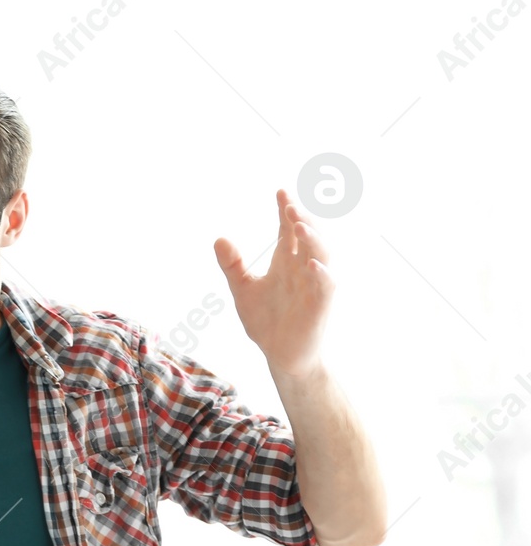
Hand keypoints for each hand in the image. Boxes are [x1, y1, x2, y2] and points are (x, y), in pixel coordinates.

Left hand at [214, 189, 334, 378]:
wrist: (280, 355)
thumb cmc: (266, 321)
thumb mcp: (243, 289)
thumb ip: (232, 265)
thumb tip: (219, 239)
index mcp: (286, 261)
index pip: (288, 230)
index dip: (285, 210)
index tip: (280, 191)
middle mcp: (303, 268)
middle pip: (307, 236)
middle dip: (300, 218)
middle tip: (289, 203)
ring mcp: (314, 285)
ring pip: (321, 254)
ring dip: (312, 238)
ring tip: (298, 223)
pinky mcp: (320, 305)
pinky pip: (325, 286)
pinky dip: (321, 273)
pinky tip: (311, 263)